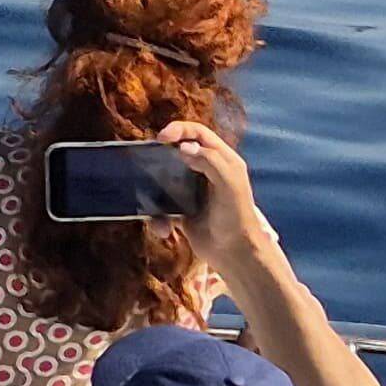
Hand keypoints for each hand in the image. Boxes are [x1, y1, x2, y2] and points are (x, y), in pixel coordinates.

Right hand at [158, 120, 269, 274]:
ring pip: (165, 178)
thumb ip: (210, 161)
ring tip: (152, 203)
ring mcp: (194, 191)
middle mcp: (207, 172)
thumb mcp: (229, 184)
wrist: (235, 255)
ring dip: (155, 191)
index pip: (199, 133)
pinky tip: (164, 230)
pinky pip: (162, 206)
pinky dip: (158, 217)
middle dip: (161, 156)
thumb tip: (183, 147)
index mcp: (222, 161)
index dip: (179, 130)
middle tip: (149, 161)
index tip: (162, 138)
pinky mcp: (183, 211)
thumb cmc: (236, 217)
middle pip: (179, 151)